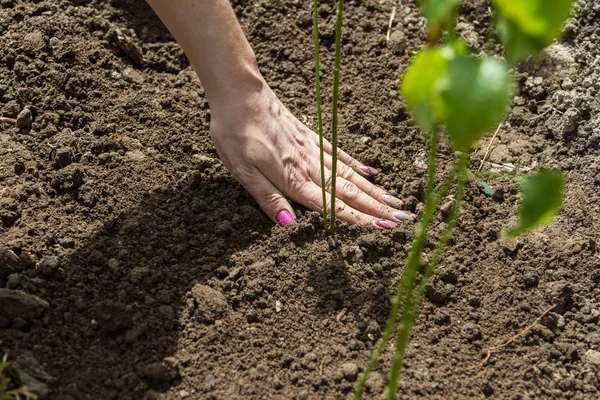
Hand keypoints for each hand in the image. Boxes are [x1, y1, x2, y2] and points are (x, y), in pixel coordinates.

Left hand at [209, 79, 414, 227]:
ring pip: (350, 174)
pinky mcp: (311, 136)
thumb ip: (267, 198)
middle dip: (378, 208)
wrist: (239, 93)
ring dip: (374, 190)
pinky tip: (371, 173)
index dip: (359, 219)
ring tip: (396, 201)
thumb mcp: (242, 171)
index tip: (385, 228)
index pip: (333, 205)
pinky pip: (340, 153)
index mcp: (293, 178)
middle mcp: (310, 165)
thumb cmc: (235, 133)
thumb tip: (289, 224)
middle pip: (350, 191)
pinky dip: (357, 165)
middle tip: (403, 219)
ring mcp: (313, 149)